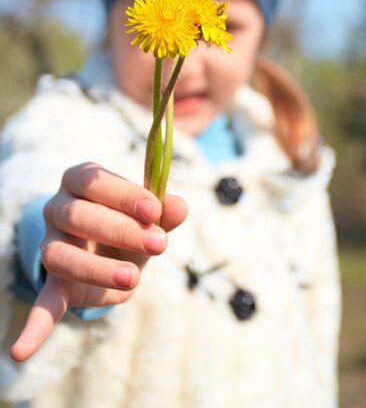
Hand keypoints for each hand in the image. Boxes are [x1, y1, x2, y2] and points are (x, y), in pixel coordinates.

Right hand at [10, 162, 186, 361]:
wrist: (111, 249)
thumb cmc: (130, 221)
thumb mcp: (148, 214)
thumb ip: (164, 211)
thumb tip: (179, 205)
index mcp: (81, 181)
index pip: (94, 180)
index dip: (124, 194)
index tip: (155, 210)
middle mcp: (58, 208)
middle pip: (78, 215)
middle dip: (121, 230)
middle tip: (159, 244)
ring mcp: (51, 245)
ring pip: (60, 256)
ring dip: (97, 269)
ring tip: (133, 278)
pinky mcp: (54, 282)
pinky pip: (42, 302)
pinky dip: (34, 327)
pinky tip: (20, 351)